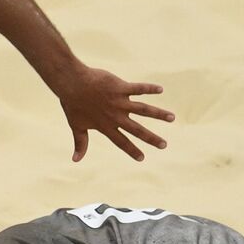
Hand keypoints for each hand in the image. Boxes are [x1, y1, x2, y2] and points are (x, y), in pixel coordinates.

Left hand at [57, 64, 173, 161]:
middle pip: (137, 129)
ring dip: (159, 114)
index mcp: (106, 126)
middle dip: (151, 138)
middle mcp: (116, 116)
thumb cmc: (72, 104)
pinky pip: (138, 88)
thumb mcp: (76, 125)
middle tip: (164, 145)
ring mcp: (119, 102)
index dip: (131, 150)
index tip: (142, 158)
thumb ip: (80, 143)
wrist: (71, 83)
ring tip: (172, 117)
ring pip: (143, 109)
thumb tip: (75, 160)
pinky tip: (160, 89)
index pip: (121, 141)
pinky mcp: (120, 87)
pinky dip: (150, 88)